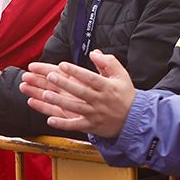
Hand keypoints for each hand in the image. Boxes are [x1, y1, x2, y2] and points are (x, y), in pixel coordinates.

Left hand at [17, 50, 136, 136]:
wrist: (134, 120)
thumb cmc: (126, 95)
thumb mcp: (122, 76)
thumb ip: (108, 62)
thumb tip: (94, 53)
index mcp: (107, 87)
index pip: (89, 78)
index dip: (76, 71)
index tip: (62, 65)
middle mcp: (100, 101)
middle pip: (80, 91)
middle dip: (64, 84)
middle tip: (50, 76)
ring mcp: (95, 114)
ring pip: (75, 108)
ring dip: (59, 102)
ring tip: (45, 95)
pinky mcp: (91, 126)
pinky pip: (75, 126)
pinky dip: (63, 124)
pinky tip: (50, 120)